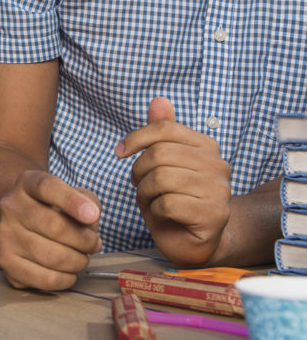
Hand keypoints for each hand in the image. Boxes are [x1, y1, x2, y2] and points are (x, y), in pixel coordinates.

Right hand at [0, 171, 101, 289]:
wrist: (22, 224)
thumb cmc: (56, 210)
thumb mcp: (74, 195)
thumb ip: (88, 202)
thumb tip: (90, 222)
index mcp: (27, 184)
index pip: (47, 187)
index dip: (71, 201)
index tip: (93, 216)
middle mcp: (10, 207)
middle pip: (55, 226)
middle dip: (85, 241)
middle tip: (94, 244)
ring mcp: (5, 235)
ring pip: (53, 256)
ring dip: (78, 261)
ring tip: (81, 258)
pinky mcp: (7, 262)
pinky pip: (46, 279)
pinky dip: (66, 279)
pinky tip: (68, 272)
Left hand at [116, 97, 231, 264]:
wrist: (194, 240)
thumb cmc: (173, 199)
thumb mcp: (161, 163)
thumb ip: (161, 133)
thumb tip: (158, 99)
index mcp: (206, 146)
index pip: (164, 128)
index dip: (136, 137)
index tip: (119, 152)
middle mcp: (218, 165)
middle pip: (159, 154)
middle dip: (138, 171)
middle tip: (139, 185)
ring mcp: (220, 190)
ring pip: (161, 178)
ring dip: (145, 192)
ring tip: (151, 199)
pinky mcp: (214, 215)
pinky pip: (168, 203)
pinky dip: (155, 210)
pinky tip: (162, 214)